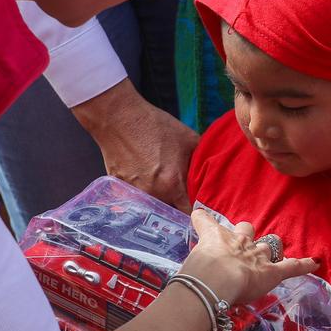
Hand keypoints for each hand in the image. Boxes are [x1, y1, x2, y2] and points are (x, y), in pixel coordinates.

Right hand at [73, 79, 199, 211]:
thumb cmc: (154, 126)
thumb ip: (201, 161)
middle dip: (177, 205)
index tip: (199, 208)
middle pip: (170, 212)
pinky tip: (144, 175)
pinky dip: (142, 191)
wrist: (118, 117)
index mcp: (172, 184)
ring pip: (153, 206)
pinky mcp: (120, 188)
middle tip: (182, 194)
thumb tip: (212, 172)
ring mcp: (134, 192)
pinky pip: (136, 197)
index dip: (195, 212)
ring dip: (160, 199)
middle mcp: (153, 193)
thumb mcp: (188, 139)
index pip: (188, 212)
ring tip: (161, 182)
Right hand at [184, 209, 316, 305]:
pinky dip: (304, 265)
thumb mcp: (187, 262)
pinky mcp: (273, 271)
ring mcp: (258, 256)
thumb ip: (189, 263)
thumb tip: (181, 274)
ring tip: (273, 253)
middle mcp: (239, 242)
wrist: (216, 277)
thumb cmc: (197, 271)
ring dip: (270, 249)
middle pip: (247, 230)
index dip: (207, 223)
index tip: (202, 218)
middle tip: (244, 243)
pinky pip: (292, 266)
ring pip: (269, 245)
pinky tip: (315, 263)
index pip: (210, 224)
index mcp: (216, 238)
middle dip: (247, 235)